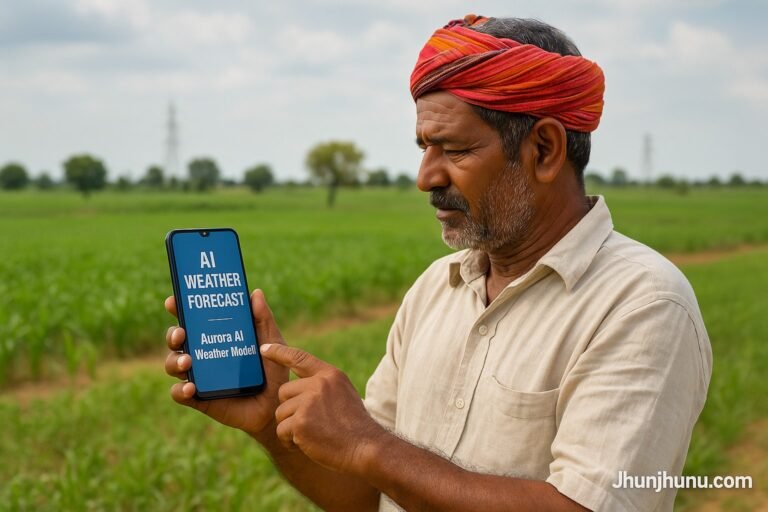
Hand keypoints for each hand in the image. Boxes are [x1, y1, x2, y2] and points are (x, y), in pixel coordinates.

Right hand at [163, 289, 288, 440]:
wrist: (277, 405)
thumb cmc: (274, 371)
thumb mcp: (272, 342)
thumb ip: (263, 320)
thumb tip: (256, 293)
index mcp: (216, 336)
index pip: (192, 319)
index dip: (179, 309)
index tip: (173, 301)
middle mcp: (203, 354)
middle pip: (177, 341)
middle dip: (173, 334)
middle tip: (181, 333)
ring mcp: (199, 376)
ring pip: (173, 364)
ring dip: (174, 361)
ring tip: (188, 361)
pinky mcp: (199, 399)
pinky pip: (180, 394)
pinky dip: (180, 390)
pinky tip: (190, 387)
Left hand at [261, 344, 386, 474]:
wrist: (365, 447)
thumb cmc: (355, 425)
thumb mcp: (344, 393)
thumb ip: (323, 386)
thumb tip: (299, 388)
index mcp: (330, 375)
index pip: (300, 358)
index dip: (279, 352)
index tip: (263, 348)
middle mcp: (318, 384)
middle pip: (284, 392)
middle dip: (290, 409)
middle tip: (309, 423)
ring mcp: (308, 403)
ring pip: (280, 413)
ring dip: (290, 427)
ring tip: (312, 435)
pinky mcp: (300, 423)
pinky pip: (281, 431)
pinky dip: (290, 442)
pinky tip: (308, 444)